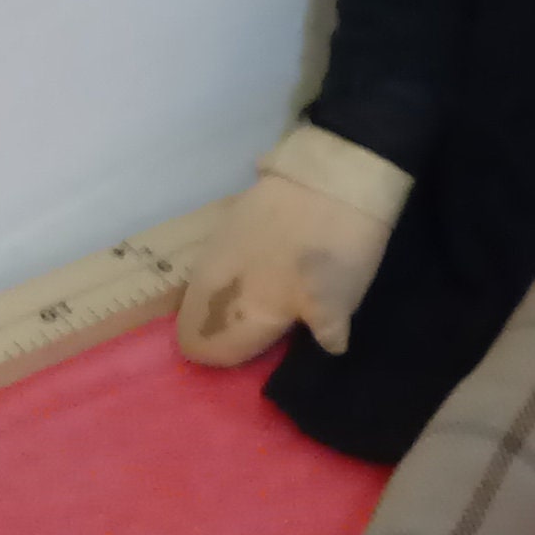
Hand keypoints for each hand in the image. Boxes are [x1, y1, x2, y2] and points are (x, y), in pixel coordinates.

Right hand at [173, 172, 392, 368]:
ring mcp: (215, 250)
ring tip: (248, 297)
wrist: (330, 177)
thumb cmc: (336, 250)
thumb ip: (326, 332)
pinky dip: (226, 271)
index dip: (227, 357)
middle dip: (213, 330)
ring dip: (217, 300)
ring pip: (200, 290)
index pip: (206, 351)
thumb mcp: (341, 302)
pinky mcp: (224, 222)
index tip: (257, 352)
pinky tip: (250, 265)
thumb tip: (330, 346)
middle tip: (249, 327)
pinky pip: (213, 262)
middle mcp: (213, 285)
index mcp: (238, 315)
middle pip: (192, 322)